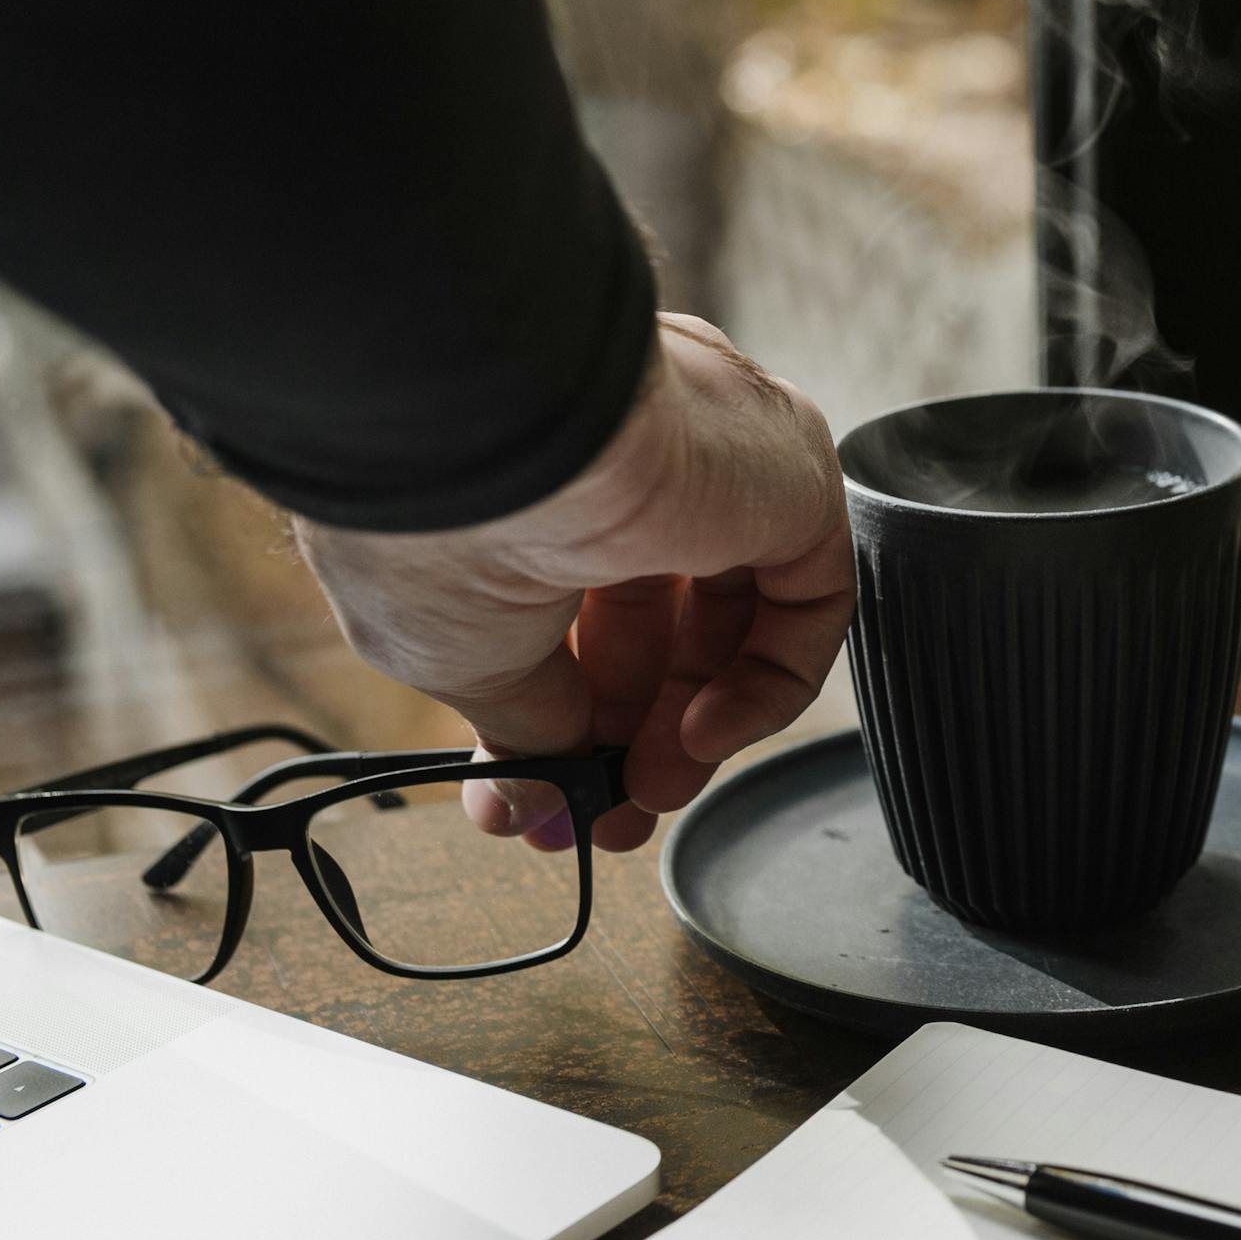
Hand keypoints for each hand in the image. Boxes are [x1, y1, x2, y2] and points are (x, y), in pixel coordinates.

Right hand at [294, 314, 853, 851]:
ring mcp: (710, 452)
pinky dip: (766, 683)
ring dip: (692, 723)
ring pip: (729, 610)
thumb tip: (538, 796)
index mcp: (525, 471)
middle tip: (606, 816)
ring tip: (647, 796)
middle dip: (627, 730)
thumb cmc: (435, 522)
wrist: (483, 423)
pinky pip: (805, 594)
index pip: (568, 599)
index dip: (563, 711)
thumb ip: (518, 730)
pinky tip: (703, 734)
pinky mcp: (787, 470)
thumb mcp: (458, 658)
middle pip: (653, 613)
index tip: (544, 797)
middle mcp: (622, 448)